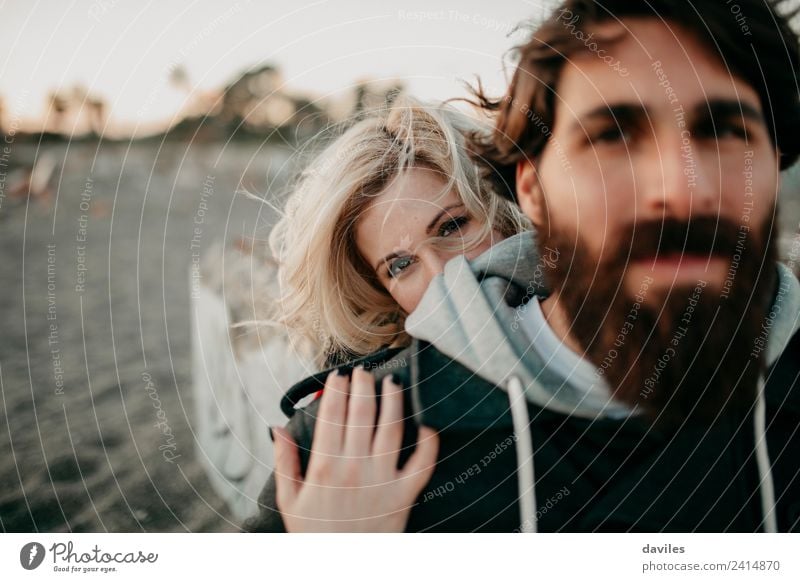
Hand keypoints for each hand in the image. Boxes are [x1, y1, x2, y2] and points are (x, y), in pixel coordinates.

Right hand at [273, 366, 438, 531]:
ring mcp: (382, 480)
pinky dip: (429, 441)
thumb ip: (284, 461)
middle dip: (363, 386)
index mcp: (325, 466)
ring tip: (392, 383)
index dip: (335, 390)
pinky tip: (427, 421)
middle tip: (363, 372)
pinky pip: (423, 462)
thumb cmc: (314, 534)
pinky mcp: (404, 494)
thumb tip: (278, 428)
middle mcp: (355, 467)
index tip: (338, 376)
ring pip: (392, 427)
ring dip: (393, 400)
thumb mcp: (289, 500)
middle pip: (362, 413)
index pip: (332, 415)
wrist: (339, 571)